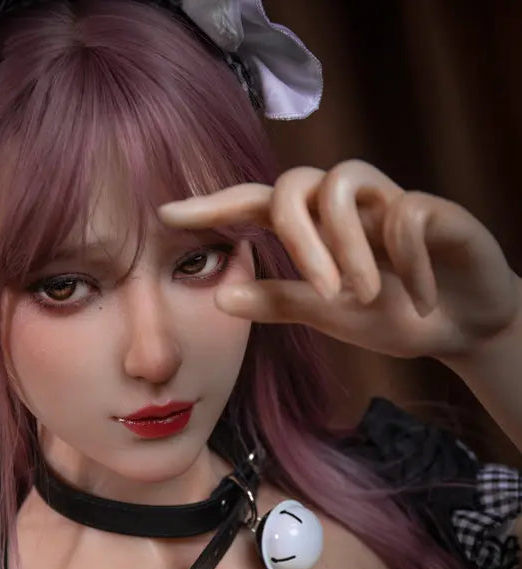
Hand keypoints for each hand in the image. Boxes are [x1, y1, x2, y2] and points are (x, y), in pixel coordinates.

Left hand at [157, 160, 521, 361]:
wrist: (461, 324)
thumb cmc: (391, 314)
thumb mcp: (328, 314)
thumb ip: (280, 301)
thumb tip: (219, 295)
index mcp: (311, 229)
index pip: (253, 204)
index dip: (212, 205)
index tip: (166, 214)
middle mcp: (342, 204)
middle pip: (294, 185)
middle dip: (300, 240)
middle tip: (325, 293)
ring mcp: (384, 200)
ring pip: (342, 187)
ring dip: (351, 249)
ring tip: (370, 296)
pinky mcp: (431, 206)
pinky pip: (406, 215)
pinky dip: (410, 262)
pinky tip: (422, 296)